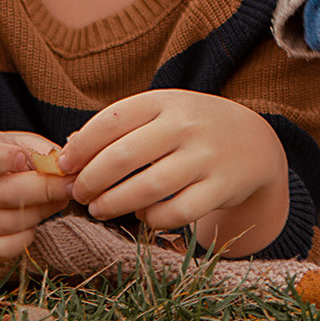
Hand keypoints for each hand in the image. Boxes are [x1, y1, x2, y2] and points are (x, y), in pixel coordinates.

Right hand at [0, 128, 75, 265]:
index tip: (24, 159)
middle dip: (46, 190)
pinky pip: (2, 249)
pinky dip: (26, 238)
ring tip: (53, 202)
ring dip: (40, 214)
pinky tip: (31, 224)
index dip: (2, 158)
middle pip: (2, 194)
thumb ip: (43, 151)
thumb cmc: (8, 160)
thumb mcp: (22, 145)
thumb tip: (69, 163)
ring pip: (7, 223)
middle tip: (69, 186)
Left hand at [60, 89, 289, 256]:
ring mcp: (207, 157)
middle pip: (123, 157)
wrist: (254, 142)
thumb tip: (67, 154)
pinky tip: (144, 216)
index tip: (65, 166)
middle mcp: (186, 126)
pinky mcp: (221, 187)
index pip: (110, 121)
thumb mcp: (161, 113)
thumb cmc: (191, 129)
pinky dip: (152, 219)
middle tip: (80, 194)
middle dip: (91, 181)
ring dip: (114, 204)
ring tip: (100, 209)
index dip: (80, 148)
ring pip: (148, 189)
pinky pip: (177, 212)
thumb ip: (119, 127)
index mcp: (165, 101)